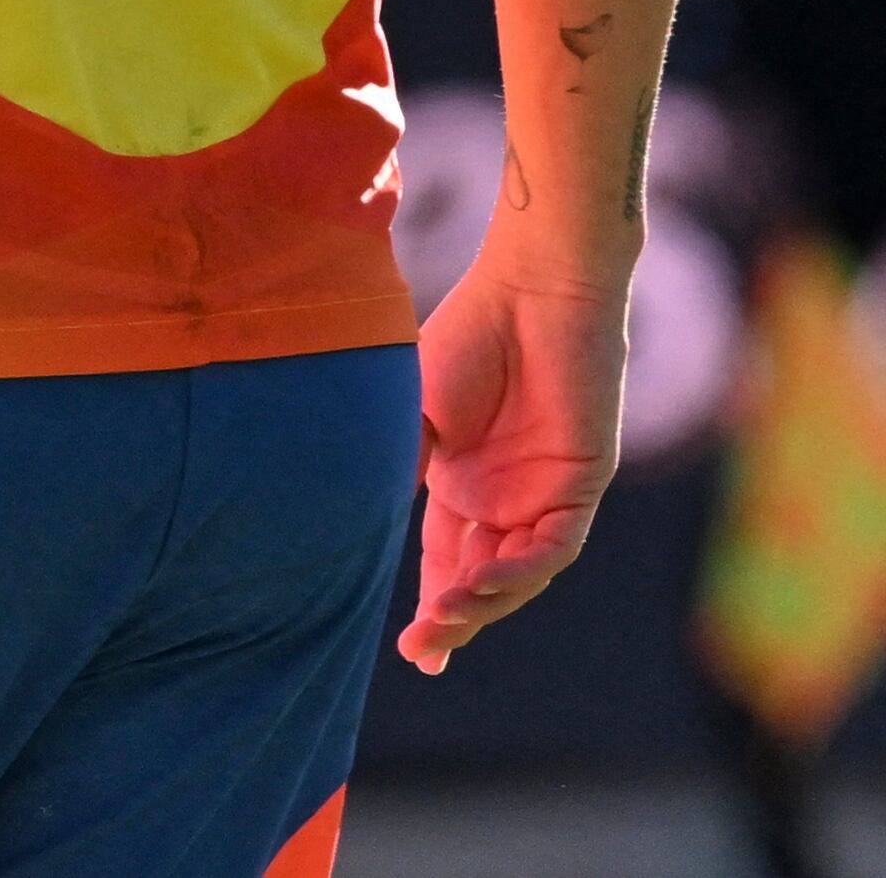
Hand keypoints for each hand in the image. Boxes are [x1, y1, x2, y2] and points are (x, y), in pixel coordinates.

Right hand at [400, 237, 632, 671]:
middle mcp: (504, 497)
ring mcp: (544, 494)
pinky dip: (520, 569)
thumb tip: (365, 523)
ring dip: (484, 602)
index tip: (408, 653)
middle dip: (454, 620)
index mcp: (461, 481)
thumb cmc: (466, 335)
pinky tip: (484, 584)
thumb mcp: (413, 410)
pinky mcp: (580, 484)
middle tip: (422, 654)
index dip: (430, 604)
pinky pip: (553, 546)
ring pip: (519, 573)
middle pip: (480, 578)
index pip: (445, 559)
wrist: (530, 290)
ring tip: (444, 623)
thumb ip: (402, 466)